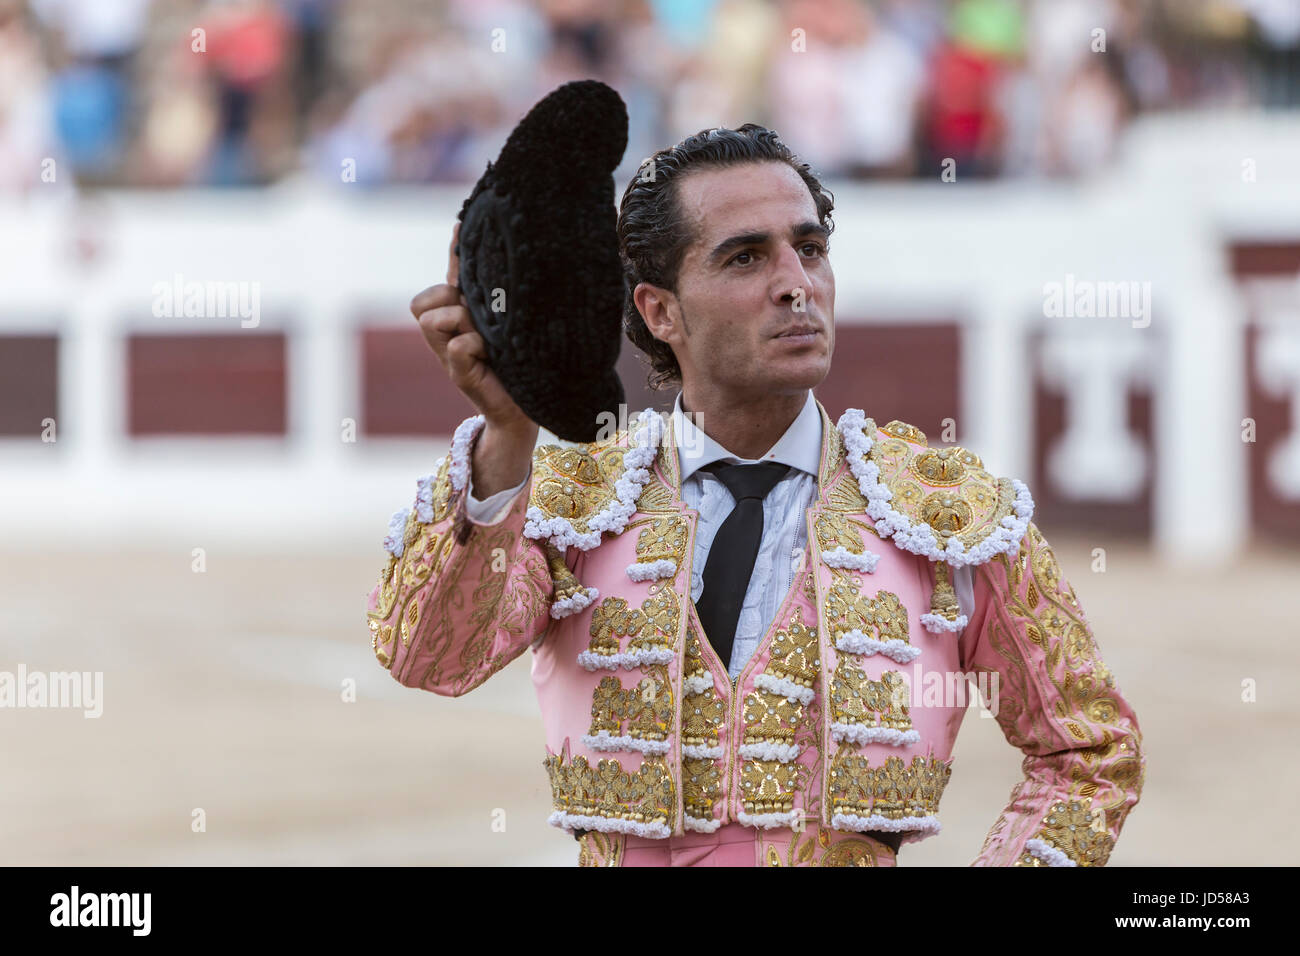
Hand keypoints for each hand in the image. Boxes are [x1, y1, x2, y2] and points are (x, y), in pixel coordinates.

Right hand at [410, 222, 537, 497]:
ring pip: (436, 318)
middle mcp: (447, 334)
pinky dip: (473, 345)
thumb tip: (491, 244)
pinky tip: (490, 354)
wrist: (525, 409)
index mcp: (459, 318)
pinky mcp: (459, 374)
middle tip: (479, 316)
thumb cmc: (522, 362)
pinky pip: (456, 344)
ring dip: (463, 320)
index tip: (462, 228)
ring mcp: (449, 355)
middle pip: (425, 300)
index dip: (452, 257)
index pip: (441, 281)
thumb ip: (492, 291)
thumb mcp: (507, 320)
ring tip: (489, 337)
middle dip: (450, 298)